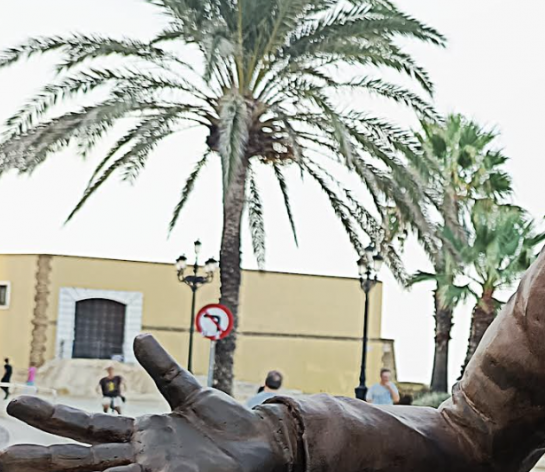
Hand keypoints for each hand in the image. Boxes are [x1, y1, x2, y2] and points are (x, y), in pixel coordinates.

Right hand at [1, 335, 291, 471]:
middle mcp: (140, 457)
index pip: (84, 429)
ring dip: (60, 464)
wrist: (267, 445)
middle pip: (79, 456)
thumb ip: (164, 368)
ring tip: (18, 461)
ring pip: (97, 467)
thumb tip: (137, 338)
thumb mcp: (192, 392)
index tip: (15, 406)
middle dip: (38, 455)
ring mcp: (155, 469)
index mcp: (140, 437)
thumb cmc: (231, 426)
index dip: (50, 420)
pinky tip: (112, 466)